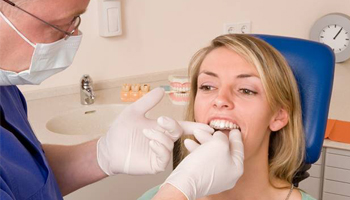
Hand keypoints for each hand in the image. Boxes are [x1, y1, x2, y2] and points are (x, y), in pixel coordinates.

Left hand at [97, 87, 212, 175]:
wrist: (108, 148)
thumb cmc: (121, 130)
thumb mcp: (134, 111)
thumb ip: (148, 102)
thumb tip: (161, 89)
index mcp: (161, 128)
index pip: (182, 127)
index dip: (195, 127)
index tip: (207, 127)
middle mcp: (163, 140)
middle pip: (178, 133)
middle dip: (172, 125)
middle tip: (161, 121)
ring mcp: (159, 153)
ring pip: (170, 144)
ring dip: (161, 137)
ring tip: (147, 133)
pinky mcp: (154, 164)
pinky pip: (164, 158)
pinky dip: (160, 148)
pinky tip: (151, 143)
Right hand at [163, 129, 243, 199]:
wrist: (185, 183)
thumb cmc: (204, 164)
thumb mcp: (218, 144)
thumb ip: (222, 137)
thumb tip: (219, 136)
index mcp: (236, 169)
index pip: (238, 149)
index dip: (236, 137)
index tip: (235, 129)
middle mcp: (228, 175)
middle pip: (223, 151)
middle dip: (214, 138)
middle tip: (209, 129)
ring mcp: (215, 178)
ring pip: (211, 155)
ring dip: (203, 142)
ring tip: (195, 133)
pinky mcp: (203, 179)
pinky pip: (203, 161)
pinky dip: (197, 151)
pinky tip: (189, 143)